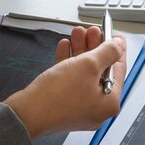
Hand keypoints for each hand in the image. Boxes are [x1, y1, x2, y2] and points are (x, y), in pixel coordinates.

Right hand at [4, 26, 126, 138]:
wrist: (26, 114)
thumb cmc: (57, 96)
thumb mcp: (88, 65)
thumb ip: (107, 52)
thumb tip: (119, 45)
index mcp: (110, 102)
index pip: (118, 68)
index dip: (116, 47)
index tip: (113, 33)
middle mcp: (96, 107)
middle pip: (100, 69)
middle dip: (94, 46)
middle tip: (91, 30)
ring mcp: (79, 106)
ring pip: (84, 72)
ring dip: (80, 50)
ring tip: (76, 32)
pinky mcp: (62, 103)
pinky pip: (70, 79)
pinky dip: (68, 62)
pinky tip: (64, 47)